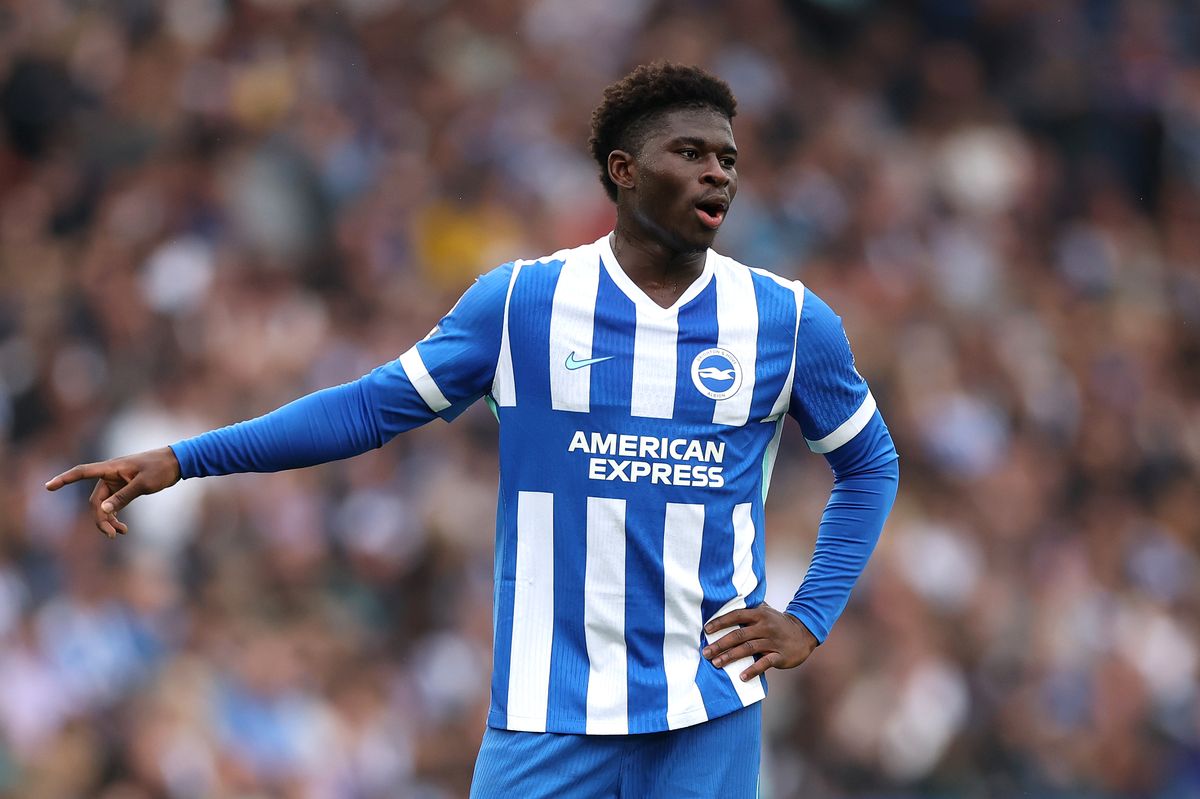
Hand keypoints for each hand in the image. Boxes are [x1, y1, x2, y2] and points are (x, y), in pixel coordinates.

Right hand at [45, 447, 181, 538]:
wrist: (177, 462)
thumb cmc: (160, 469)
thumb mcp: (143, 484)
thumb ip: (123, 497)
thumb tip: (104, 510)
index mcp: (111, 468)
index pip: (82, 472)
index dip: (64, 479)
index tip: (48, 487)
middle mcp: (110, 475)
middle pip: (95, 500)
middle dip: (100, 519)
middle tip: (112, 534)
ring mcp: (116, 482)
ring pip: (103, 505)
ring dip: (108, 520)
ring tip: (121, 533)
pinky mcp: (124, 487)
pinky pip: (113, 504)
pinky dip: (115, 516)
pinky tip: (123, 528)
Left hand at [702, 603, 818, 681]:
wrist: (804, 633)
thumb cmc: (778, 622)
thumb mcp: (765, 611)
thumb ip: (748, 609)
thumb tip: (724, 605)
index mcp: (759, 614)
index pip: (736, 616)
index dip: (720, 622)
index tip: (706, 630)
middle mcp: (765, 626)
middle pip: (739, 635)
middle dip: (720, 644)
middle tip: (706, 652)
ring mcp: (773, 641)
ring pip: (748, 649)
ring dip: (731, 657)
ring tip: (716, 663)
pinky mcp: (780, 656)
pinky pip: (765, 663)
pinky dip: (753, 670)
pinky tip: (742, 677)